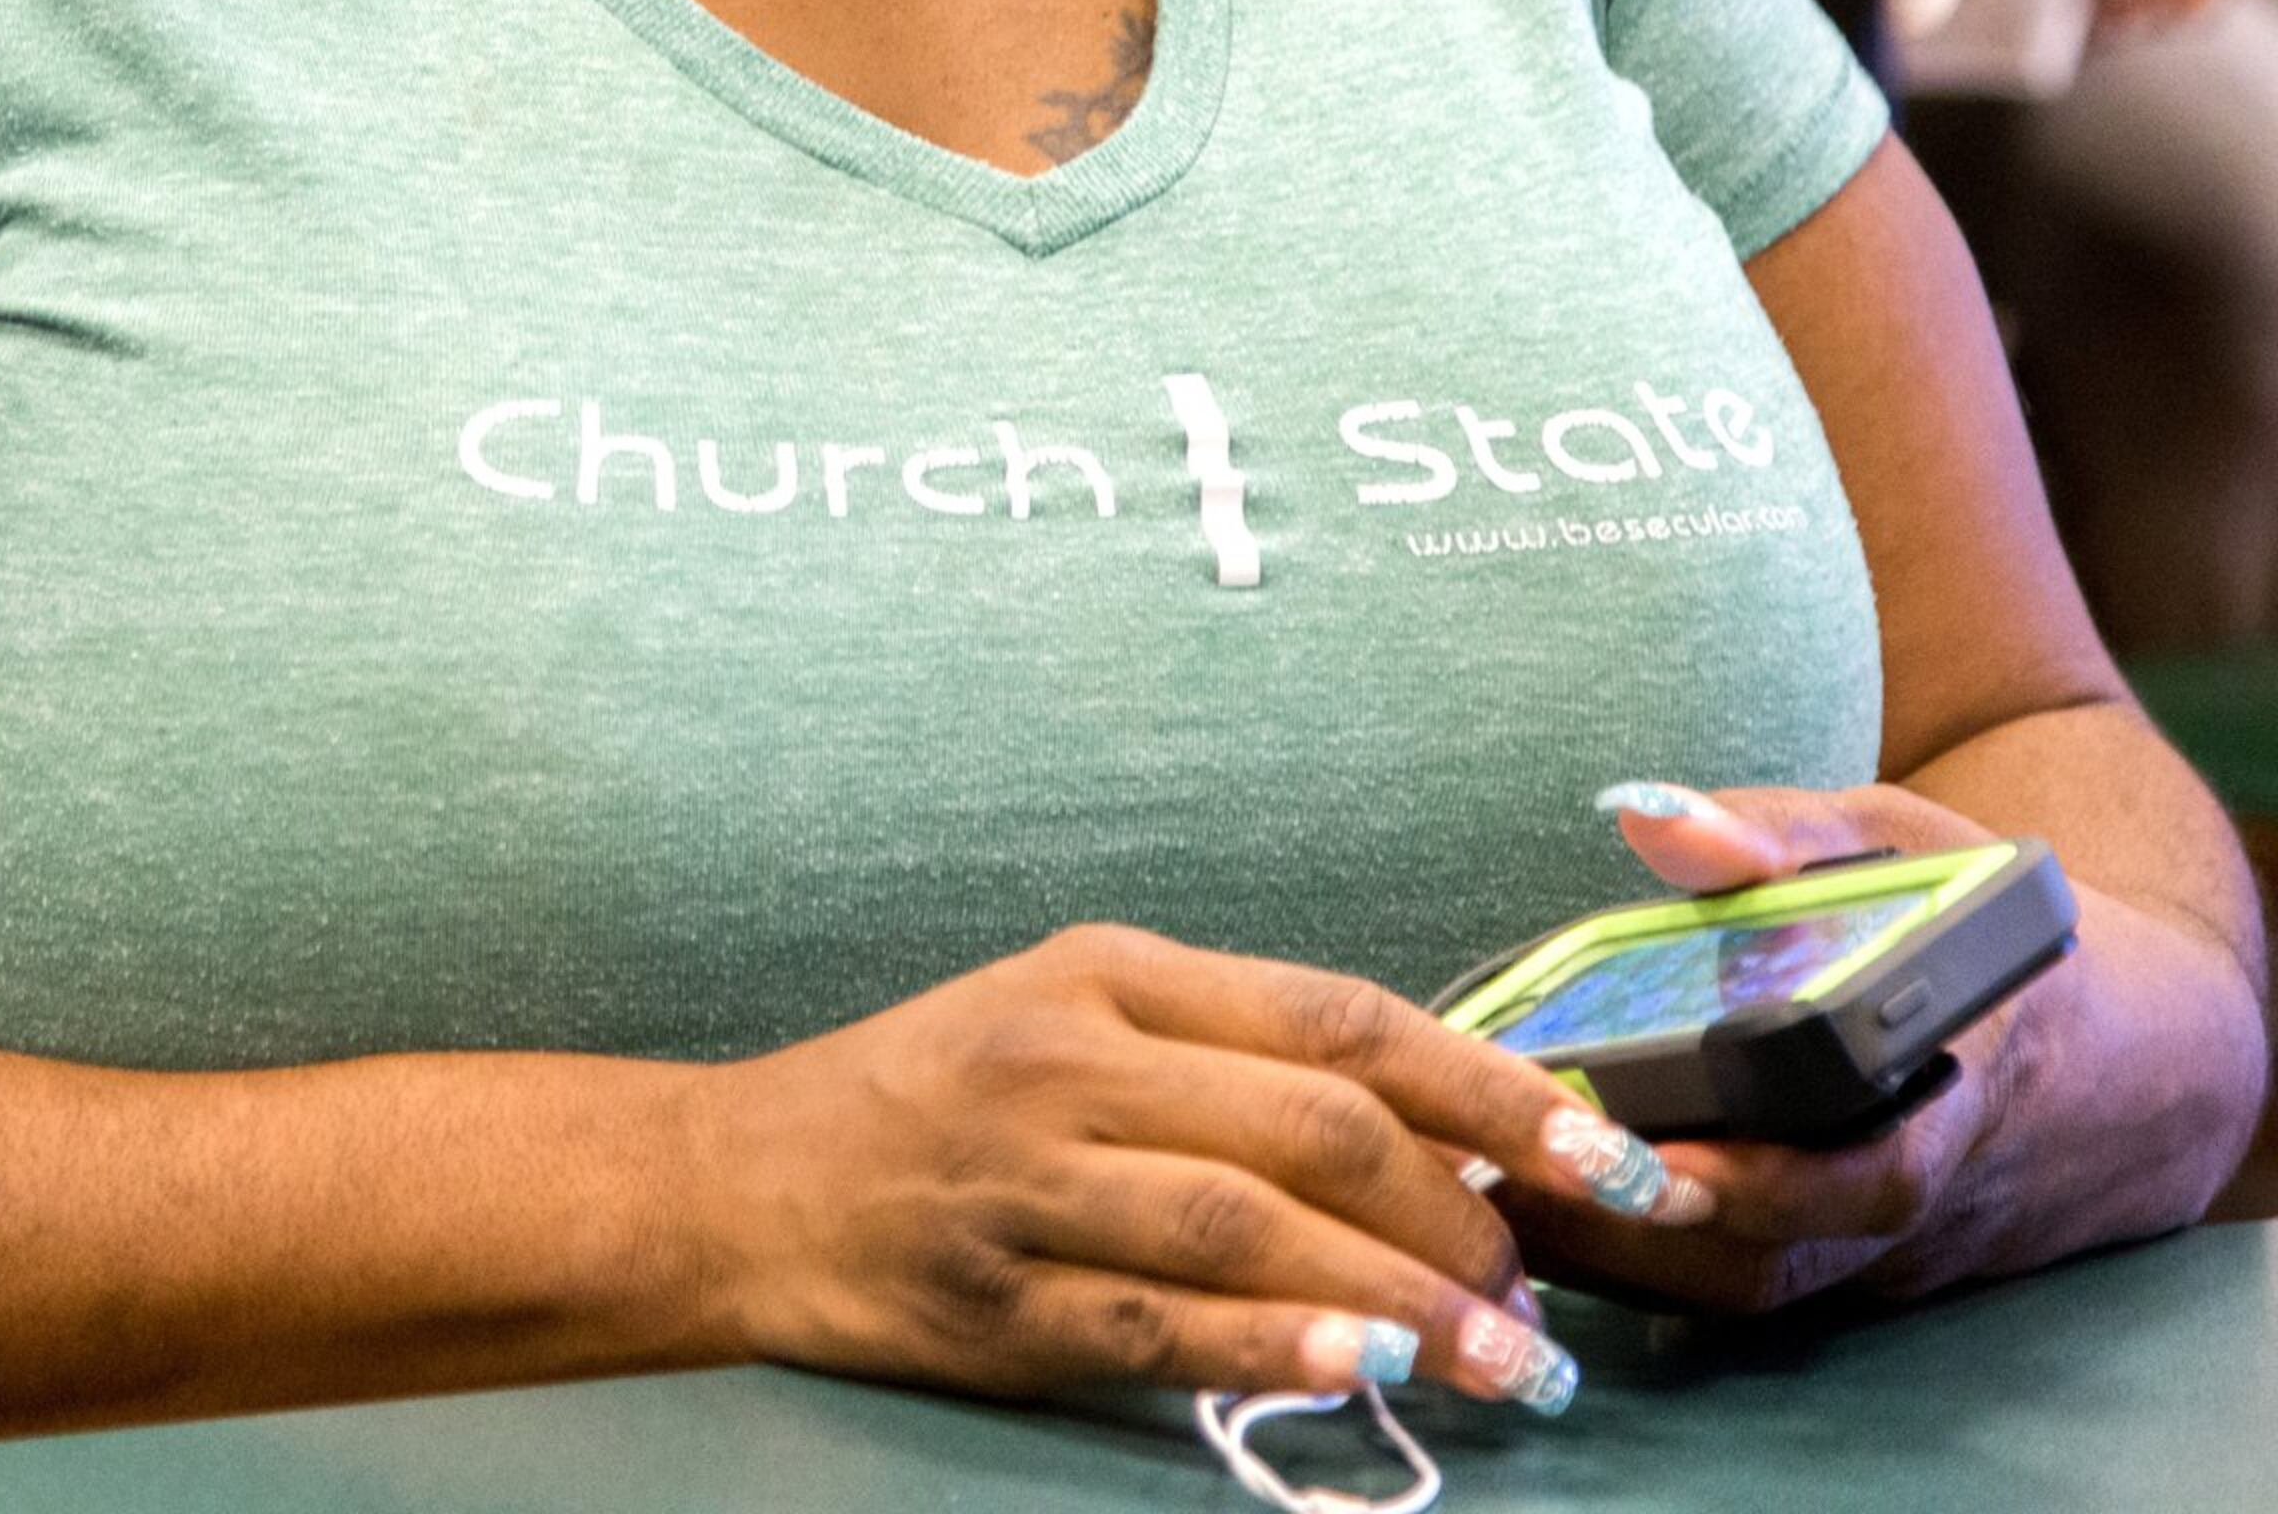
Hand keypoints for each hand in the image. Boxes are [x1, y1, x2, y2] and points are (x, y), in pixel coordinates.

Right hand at [691, 923, 1719, 1411]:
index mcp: (1109, 972)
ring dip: (1405, 1297)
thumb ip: (1232, 1056)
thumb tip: (1440, 1132)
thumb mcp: (1073, 1016)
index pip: (1340, 1017)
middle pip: (1314, 1126)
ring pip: (1251, 1225)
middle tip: (1545, 1288)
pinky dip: (1274, 1343)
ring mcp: (1023, 1178)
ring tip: (1510, 1360)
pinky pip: (1158, 1324)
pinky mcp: (991, 1297)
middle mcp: (1069, 1058)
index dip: (1489, 1086)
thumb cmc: (932, 1091)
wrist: (739, 1176)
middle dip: (1464, 1215)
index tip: (1601, 1153)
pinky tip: (1362, 1367)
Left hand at [1501, 779, 2181, 1313]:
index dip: (1768, 1183)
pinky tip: (1535, 1205)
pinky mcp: (1844, 1266)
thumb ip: (1779, 832)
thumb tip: (1648, 814)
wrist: (2117, 1053)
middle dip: (1641, 1232)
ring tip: (1492, 1187)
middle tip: (1512, 1174)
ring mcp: (1883, 1246)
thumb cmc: (1982, 925)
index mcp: (1961, 1080)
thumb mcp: (1898, 842)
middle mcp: (1922, 1189)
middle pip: (1781, 1257)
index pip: (1876, 1171)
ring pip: (1748, 1291)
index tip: (1659, 1164)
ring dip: (1618, 1258)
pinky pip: (1741, 1287)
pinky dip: (1639, 1263)